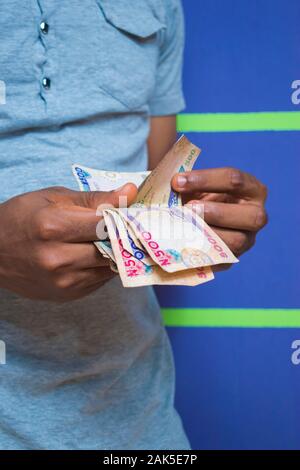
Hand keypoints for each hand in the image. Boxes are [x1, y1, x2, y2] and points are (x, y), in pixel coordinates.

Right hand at [0, 184, 136, 300]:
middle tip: (127, 224)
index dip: (123, 215)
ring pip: (110, 266)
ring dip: (116, 252)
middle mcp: (58, 259)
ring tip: (110, 238)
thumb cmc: (22, 217)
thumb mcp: (53, 198)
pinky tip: (94, 253)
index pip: (105, 223)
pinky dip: (104, 266)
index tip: (132, 210)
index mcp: (52, 227)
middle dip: (122, 235)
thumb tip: (130, 192)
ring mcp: (63, 281)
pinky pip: (101, 279)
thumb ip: (94, 199)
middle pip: (111, 247)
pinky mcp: (68, 295)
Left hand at [172, 167, 267, 268]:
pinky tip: (182, 244)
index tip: (177, 181)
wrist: (192, 221)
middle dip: (217, 212)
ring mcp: (246, 240)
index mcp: (252, 189)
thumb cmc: (198, 197)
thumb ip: (187, 184)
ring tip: (184, 227)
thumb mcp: (196, 187)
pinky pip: (220, 259)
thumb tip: (173, 184)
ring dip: (209, 233)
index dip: (205, 179)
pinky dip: (200, 251)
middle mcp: (256, 215)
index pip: (234, 180)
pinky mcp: (230, 258)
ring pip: (237, 241)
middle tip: (189, 208)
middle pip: (252, 216)